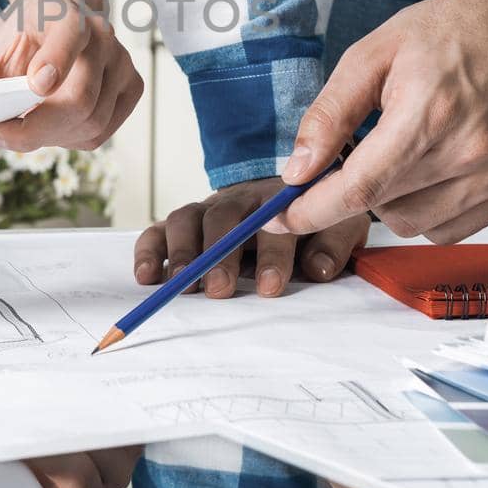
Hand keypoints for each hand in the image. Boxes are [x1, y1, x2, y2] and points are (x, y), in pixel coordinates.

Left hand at [0, 0, 142, 152]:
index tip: (37, 84)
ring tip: (24, 125)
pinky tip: (54, 124)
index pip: (67, 38)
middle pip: (77, 103)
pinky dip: (73, 137)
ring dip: (51, 137)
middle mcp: (103, 37)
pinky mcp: (131, 84)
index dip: (55, 62)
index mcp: (67, 16)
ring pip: (90, 125)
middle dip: (34, 130)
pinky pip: (101, 131)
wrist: (63, 2)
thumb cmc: (27, 29)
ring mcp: (121, 62)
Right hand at [135, 179, 369, 298]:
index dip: (271, 253)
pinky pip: (159, 230)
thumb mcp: (340, 227)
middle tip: (220, 289)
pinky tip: (146, 276)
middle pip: (223, 218)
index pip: (274, 221)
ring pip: (187, 218)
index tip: (271, 286)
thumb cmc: (315, 222)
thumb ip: (332, 246)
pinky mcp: (185, 225)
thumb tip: (318, 270)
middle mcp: (239, 200)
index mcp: (280, 200)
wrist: (293, 199)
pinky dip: (149, 250)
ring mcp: (208, 210)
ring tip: (182, 285)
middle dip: (220, 254)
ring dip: (182, 252)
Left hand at [274, 0, 487, 244]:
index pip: (360, 188)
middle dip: (349, 192)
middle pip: (382, 209)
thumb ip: (329, 116)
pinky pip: (449, 229)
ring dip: (388, 202)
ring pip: (413, 225)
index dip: (312, 210)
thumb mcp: (369, 57)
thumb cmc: (442, 32)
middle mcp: (469, 152)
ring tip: (396, 154)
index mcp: (428, 114)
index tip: (281, 216)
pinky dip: (424, 211)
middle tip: (349, 156)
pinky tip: (425, 171)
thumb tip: (297, 170)